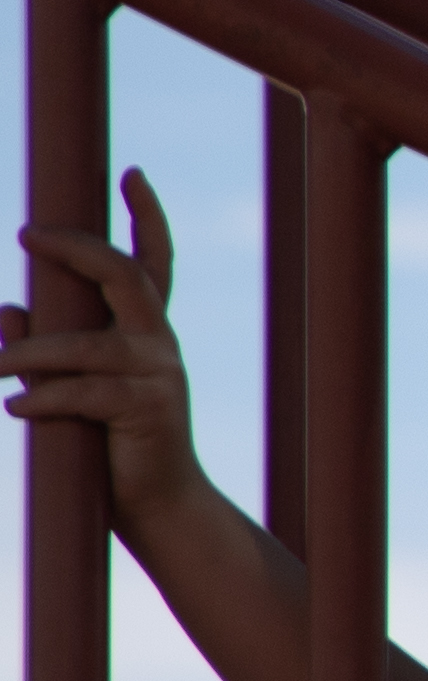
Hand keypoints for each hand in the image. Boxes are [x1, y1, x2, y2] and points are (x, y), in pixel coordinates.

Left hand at [0, 173, 210, 522]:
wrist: (159, 507)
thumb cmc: (112, 447)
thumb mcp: (72, 390)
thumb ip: (42, 351)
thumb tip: (4, 312)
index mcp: (146, 332)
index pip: (153, 262)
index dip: (147, 216)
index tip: (132, 173)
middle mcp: (159, 344)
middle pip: (127, 276)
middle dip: (79, 249)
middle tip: (30, 235)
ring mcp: (158, 376)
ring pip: (87, 345)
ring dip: (31, 352)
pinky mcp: (147, 411)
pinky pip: (85, 393)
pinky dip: (44, 398)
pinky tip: (16, 407)